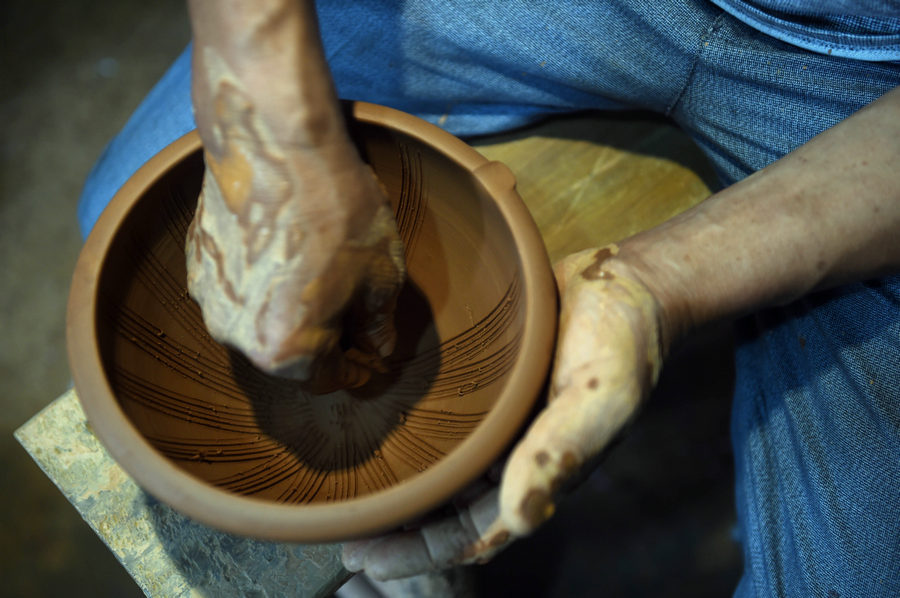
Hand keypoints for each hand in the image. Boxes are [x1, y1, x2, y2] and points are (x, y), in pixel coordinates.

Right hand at [185, 1, 404, 388]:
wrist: (274, 142)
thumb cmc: (336, 210)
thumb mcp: (381, 274)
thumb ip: (379, 324)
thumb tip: (378, 347)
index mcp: (284, 351)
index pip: (327, 381)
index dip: (356, 371)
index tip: (371, 361)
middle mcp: (236, 336)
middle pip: (289, 356)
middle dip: (323, 341)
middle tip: (353, 314)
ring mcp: (208, 300)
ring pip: (261, 322)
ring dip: (291, 311)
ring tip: (321, 274)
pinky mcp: (195, 263)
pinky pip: (238, 289)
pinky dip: (265, 283)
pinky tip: (288, 251)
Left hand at [343, 245, 663, 578]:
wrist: (624, 282)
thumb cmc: (621, 342)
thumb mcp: (598, 398)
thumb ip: (559, 454)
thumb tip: (520, 517)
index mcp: (539, 472)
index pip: (475, 533)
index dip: (422, 552)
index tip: (368, 558)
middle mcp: (513, 456)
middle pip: (449, 510)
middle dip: (399, 528)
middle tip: (342, 530)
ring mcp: (499, 423)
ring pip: (443, 471)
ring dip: (402, 486)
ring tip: (348, 488)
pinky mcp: (489, 389)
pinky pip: (447, 424)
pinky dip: (413, 436)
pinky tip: (375, 425)